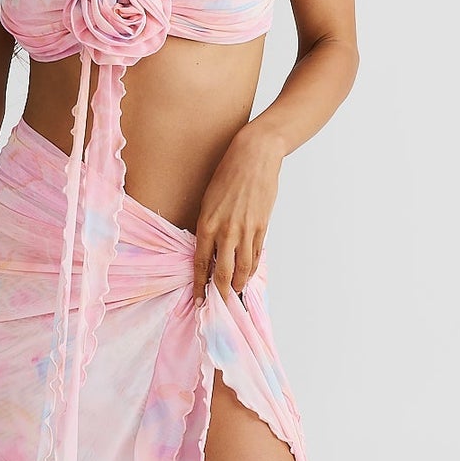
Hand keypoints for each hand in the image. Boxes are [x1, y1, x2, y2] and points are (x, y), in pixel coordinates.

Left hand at [192, 124, 283, 306]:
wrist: (254, 156)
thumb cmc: (228, 173)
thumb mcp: (209, 200)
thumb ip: (209, 226)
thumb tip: (209, 248)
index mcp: (207, 224)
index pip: (200, 263)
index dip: (199, 285)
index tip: (197, 300)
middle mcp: (226, 231)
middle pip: (222, 273)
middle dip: (220, 292)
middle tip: (218, 304)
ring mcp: (246, 230)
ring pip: (242, 268)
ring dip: (238, 284)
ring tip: (235, 293)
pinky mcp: (262, 227)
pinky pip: (256, 255)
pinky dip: (251, 268)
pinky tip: (247, 274)